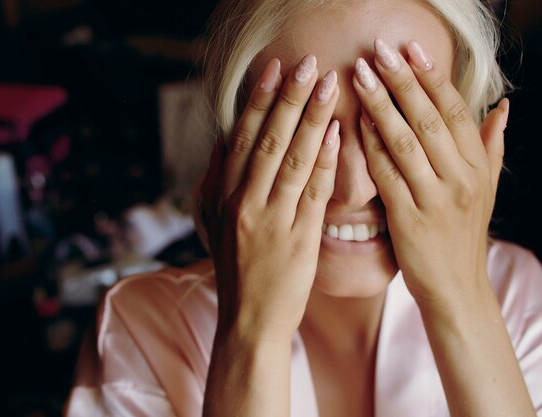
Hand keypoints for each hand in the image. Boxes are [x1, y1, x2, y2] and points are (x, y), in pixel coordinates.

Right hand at [200, 55, 339, 339]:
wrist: (248, 319)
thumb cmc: (237, 268)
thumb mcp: (214, 222)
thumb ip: (217, 180)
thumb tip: (224, 139)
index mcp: (220, 196)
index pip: (240, 138)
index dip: (259, 100)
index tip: (275, 69)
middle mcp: (241, 203)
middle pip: (265, 140)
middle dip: (288, 98)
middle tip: (307, 64)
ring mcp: (268, 221)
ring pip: (290, 160)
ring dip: (310, 120)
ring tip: (328, 86)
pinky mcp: (297, 239)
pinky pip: (311, 193)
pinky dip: (323, 161)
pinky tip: (336, 134)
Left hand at [354, 39, 508, 305]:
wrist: (456, 288)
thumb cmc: (462, 234)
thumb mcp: (486, 190)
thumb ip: (490, 148)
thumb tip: (501, 108)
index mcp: (477, 167)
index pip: (456, 112)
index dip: (432, 78)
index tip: (411, 49)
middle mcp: (461, 179)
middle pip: (430, 119)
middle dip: (403, 81)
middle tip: (379, 51)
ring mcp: (435, 199)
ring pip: (406, 142)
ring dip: (382, 106)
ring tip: (361, 75)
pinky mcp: (409, 219)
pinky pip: (387, 175)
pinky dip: (371, 147)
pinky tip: (355, 123)